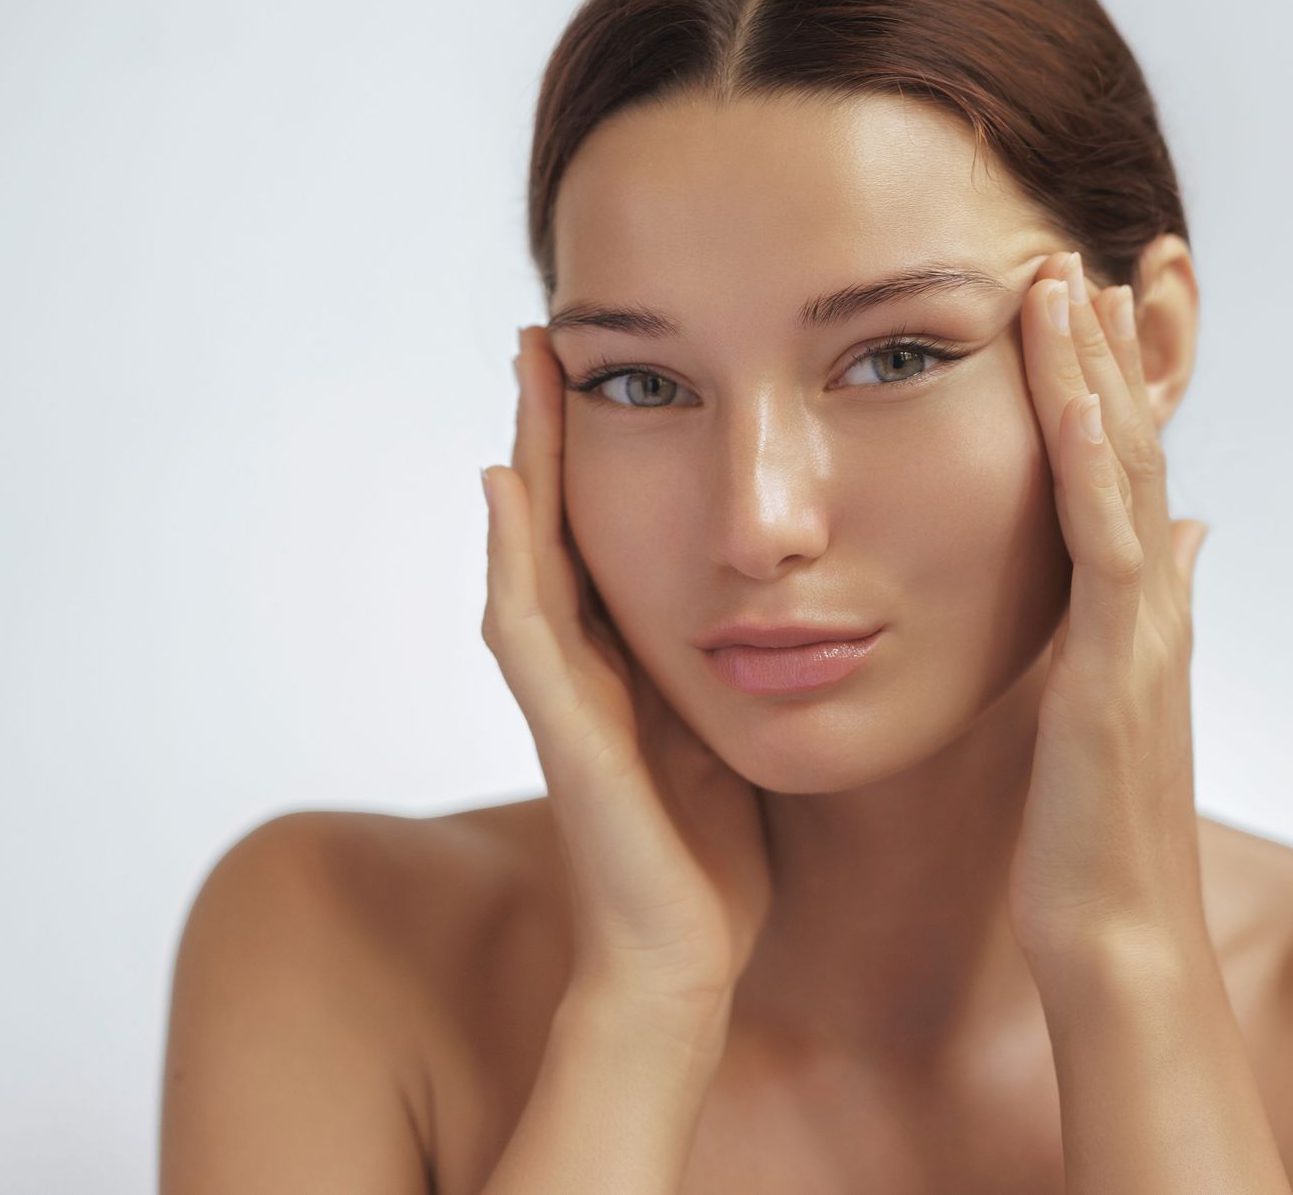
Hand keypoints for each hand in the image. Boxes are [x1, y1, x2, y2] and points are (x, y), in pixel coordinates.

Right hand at [481, 324, 772, 1007]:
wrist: (686, 959)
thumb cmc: (713, 853)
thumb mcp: (728, 726)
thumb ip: (730, 660)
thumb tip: (783, 595)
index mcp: (625, 657)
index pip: (605, 527)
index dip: (598, 447)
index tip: (608, 360)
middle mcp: (581, 665)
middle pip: (554, 521)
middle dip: (549, 428)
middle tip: (543, 333)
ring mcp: (562, 697)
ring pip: (528, 555)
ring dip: (522, 461)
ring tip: (525, 371)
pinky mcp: (563, 736)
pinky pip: (526, 631)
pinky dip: (512, 557)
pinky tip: (508, 485)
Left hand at [1005, 250, 1212, 966]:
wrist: (1116, 943)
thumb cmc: (1095, 838)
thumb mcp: (1111, 704)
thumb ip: (1140, 615)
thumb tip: (1184, 537)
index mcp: (1137, 613)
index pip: (1132, 470)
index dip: (1117, 381)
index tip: (1094, 296)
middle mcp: (1151, 608)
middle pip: (1142, 448)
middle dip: (1119, 348)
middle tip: (1100, 248)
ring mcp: (1140, 637)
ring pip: (1129, 478)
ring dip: (1100, 376)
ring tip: (1072, 281)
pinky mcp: (1113, 677)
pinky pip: (1105, 552)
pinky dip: (1094, 468)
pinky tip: (1074, 397)